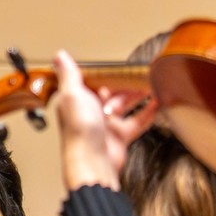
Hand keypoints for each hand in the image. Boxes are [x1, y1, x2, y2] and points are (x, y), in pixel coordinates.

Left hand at [53, 51, 156, 189]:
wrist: (93, 160)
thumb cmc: (79, 130)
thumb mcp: (72, 94)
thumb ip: (68, 74)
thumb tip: (59, 55)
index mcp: (77, 100)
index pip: (92, 81)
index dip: (105, 73)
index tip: (119, 65)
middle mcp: (90, 111)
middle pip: (111, 92)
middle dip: (125, 83)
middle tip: (140, 73)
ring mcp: (105, 124)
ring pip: (125, 105)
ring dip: (138, 95)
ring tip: (151, 84)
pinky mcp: (119, 136)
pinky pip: (136, 121)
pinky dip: (147, 112)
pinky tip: (157, 104)